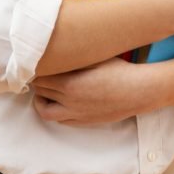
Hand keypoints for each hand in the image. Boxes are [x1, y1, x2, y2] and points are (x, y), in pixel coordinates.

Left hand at [32, 57, 147, 125]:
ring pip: (46, 111)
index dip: (35, 70)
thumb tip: (56, 51)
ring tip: (44, 91)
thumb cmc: (119, 70)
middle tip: (38, 72)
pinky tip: (59, 102)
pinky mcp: (85, 122)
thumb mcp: (95, 57)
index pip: (39, 78)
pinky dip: (55, 111)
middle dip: (37, 82)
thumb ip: (73, 56)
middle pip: (40, 92)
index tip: (36, 63)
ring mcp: (76, 114)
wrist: (138, 92)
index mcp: (69, 84)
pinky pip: (61, 120)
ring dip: (41, 100)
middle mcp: (69, 102)